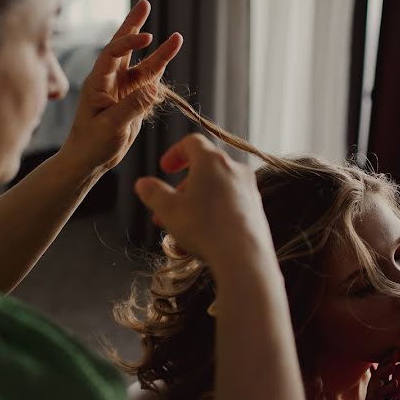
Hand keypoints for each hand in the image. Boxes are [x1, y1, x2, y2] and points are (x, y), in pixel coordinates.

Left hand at [61, 0, 182, 172]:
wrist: (89, 161)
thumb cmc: (91, 144)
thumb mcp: (111, 126)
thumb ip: (133, 106)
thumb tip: (155, 89)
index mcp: (98, 82)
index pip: (113, 53)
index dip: (129, 42)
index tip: (148, 37)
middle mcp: (110, 80)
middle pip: (124, 48)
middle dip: (135, 26)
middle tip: (145, 5)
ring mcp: (123, 90)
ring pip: (143, 66)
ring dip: (159, 53)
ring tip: (177, 38)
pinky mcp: (133, 101)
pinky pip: (149, 83)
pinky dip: (159, 72)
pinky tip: (168, 58)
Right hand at [133, 134, 271, 270]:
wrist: (244, 257)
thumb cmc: (204, 228)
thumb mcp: (168, 210)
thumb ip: (153, 193)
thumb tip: (143, 184)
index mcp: (212, 161)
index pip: (192, 143)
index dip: (175, 153)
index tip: (165, 168)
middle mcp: (235, 169)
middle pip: (204, 169)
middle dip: (182, 188)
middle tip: (167, 209)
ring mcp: (249, 190)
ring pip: (216, 189)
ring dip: (195, 203)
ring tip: (180, 226)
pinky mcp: (256, 210)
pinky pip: (229, 205)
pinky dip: (213, 213)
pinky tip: (202, 236)